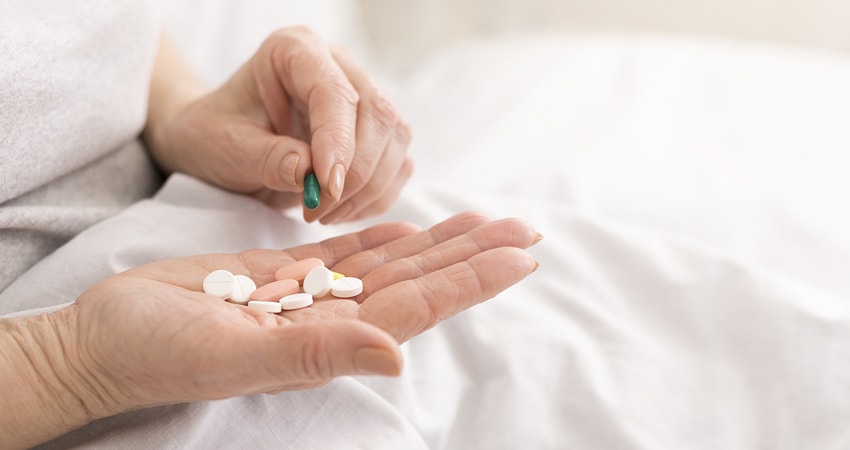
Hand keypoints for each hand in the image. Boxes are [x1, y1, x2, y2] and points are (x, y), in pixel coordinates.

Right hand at [55, 213, 538, 419]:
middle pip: (417, 281)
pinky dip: (379, 240)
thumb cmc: (157, 353)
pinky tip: (407, 231)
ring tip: (482, 223)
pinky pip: (342, 256)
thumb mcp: (234, 355)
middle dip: (471, 255)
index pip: (418, 305)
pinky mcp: (277, 276)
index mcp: (328, 340)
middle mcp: (328, 319)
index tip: (520, 256)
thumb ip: (317, 353)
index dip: (471, 280)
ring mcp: (306, 297)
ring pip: (387, 265)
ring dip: (437, 243)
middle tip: (523, 230)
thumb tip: (396, 357)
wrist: (105, 341)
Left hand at [150, 27, 412, 222]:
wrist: (222, 144)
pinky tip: (340, 210)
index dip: (338, 140)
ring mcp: (363, 96)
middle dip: (357, 172)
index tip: (326, 186)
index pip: (335, 91)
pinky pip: (398, 165)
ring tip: (323, 213)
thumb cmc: (217, 135)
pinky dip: (376, 196)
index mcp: (295, 51)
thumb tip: (310, 171)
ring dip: (369, 188)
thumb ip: (266, 158)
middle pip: (379, 113)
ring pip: (397, 139)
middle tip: (319, 210)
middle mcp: (338, 65)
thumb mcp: (225, 148)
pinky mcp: (376, 132)